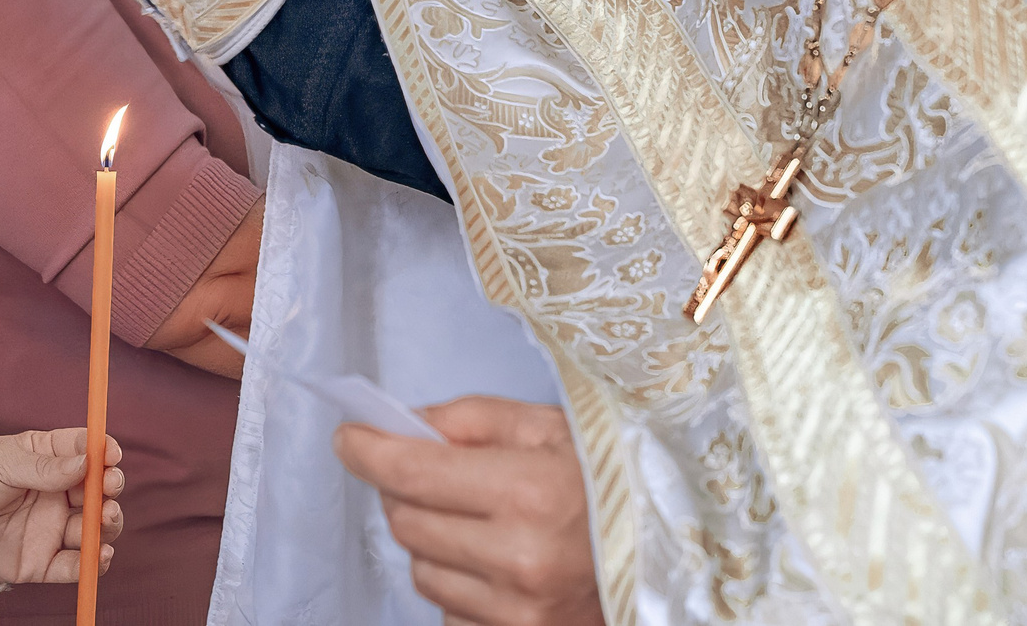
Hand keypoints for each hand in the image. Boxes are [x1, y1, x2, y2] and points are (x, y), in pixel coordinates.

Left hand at [0, 427, 124, 585]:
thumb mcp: (2, 462)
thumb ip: (44, 467)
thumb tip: (86, 462)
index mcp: (47, 460)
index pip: (86, 452)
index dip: (104, 452)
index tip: (111, 455)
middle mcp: (55, 494)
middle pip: (97, 491)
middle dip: (110, 489)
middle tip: (109, 488)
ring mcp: (50, 528)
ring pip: (93, 528)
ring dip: (108, 524)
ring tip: (106, 518)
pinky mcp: (40, 561)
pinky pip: (74, 566)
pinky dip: (93, 564)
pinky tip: (100, 555)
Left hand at [334, 397, 601, 625]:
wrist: (677, 554)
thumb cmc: (614, 484)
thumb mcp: (553, 427)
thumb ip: (471, 419)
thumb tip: (405, 426)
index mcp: (529, 492)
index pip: (412, 473)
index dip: (368, 451)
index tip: (349, 437)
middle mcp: (520, 560)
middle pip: (407, 523)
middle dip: (404, 491)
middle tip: (425, 472)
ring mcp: (520, 613)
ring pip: (421, 572)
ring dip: (432, 542)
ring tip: (477, 522)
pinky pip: (449, 613)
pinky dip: (458, 587)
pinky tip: (494, 565)